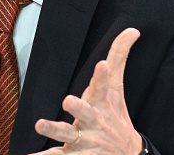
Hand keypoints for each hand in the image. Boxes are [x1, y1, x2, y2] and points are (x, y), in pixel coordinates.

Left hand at [31, 28, 142, 154]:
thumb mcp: (116, 87)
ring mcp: (83, 139)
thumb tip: (133, 29)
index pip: (103, 86)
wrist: (125, 154)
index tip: (101, 64)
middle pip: (86, 112)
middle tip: (68, 100)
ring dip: (54, 129)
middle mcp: (93, 121)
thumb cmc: (114, 114)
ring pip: (67, 134)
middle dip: (78, 106)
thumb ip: (119, 56)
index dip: (102, 76)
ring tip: (40, 124)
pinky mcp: (72, 153)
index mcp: (101, 102)